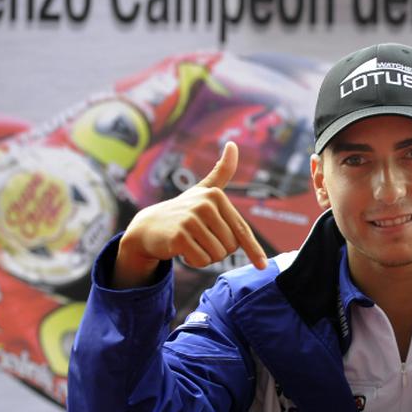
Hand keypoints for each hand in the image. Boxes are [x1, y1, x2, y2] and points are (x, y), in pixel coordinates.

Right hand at [113, 142, 267, 287]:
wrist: (148, 226)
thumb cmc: (183, 210)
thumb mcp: (203, 190)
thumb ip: (222, 171)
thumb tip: (233, 144)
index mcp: (216, 196)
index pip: (241, 230)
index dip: (254, 250)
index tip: (262, 266)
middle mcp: (205, 205)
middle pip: (230, 247)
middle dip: (218, 250)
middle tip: (201, 239)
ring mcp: (190, 220)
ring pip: (216, 255)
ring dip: (206, 256)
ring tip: (192, 242)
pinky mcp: (178, 236)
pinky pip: (201, 261)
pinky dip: (194, 261)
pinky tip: (183, 250)